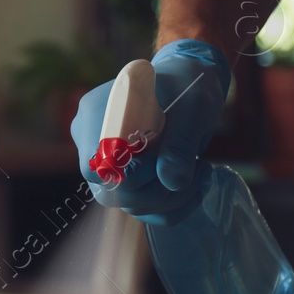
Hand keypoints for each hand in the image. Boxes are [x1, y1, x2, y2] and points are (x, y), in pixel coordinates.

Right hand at [70, 39, 231, 224]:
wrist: (191, 86)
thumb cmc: (186, 85)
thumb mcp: (191, 108)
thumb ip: (180, 143)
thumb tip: (171, 181)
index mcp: (98, 113)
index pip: (97, 164)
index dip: (132, 173)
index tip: (165, 160)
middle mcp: (93, 140)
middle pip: (111, 190)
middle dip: (158, 191)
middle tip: (195, 171)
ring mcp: (107, 164)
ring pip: (129, 203)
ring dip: (170, 198)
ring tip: (200, 172)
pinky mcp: (125, 180)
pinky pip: (143, 208)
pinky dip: (171, 206)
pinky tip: (194, 185)